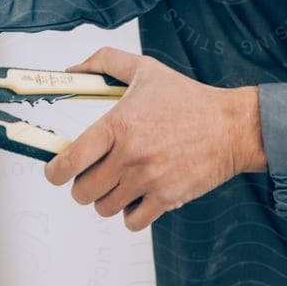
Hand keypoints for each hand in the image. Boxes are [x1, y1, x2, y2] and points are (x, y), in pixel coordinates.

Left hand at [42, 47, 265, 231]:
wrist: (232, 126)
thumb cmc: (189, 99)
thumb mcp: (146, 70)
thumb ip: (105, 63)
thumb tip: (71, 71)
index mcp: (120, 124)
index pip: (70, 160)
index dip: (54, 172)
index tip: (56, 172)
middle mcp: (131, 155)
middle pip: (82, 191)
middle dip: (82, 186)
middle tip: (93, 176)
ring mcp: (148, 180)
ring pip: (104, 208)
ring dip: (106, 199)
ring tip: (119, 184)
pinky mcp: (167, 198)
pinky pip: (132, 222)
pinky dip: (130, 214)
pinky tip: (138, 197)